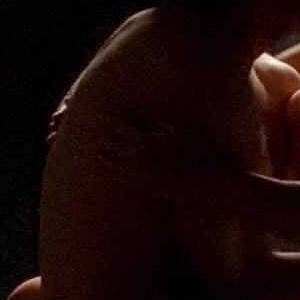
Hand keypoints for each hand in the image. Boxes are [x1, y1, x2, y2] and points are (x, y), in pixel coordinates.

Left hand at [99, 111, 226, 198]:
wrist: (205, 179)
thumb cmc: (197, 149)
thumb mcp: (184, 125)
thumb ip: (163, 116)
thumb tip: (145, 111)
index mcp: (147, 139)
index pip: (120, 126)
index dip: (108, 119)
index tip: (100, 115)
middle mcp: (139, 157)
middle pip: (111, 145)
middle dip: (102, 137)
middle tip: (93, 132)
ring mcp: (139, 174)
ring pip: (112, 164)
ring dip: (103, 156)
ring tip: (96, 151)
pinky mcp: (142, 187)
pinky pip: (120, 180)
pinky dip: (111, 173)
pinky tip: (108, 169)